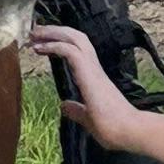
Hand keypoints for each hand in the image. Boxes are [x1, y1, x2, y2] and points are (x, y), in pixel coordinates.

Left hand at [26, 18, 142, 147]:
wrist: (128, 131)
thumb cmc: (112, 128)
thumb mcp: (88, 118)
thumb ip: (77, 111)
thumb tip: (65, 106)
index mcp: (94, 77)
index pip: (78, 50)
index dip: (61, 42)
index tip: (41, 44)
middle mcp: (94, 68)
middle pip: (76, 37)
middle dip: (54, 31)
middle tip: (35, 32)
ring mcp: (93, 69)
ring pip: (74, 39)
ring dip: (53, 33)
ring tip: (35, 34)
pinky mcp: (89, 74)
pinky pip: (70, 51)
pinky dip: (55, 45)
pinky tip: (41, 48)